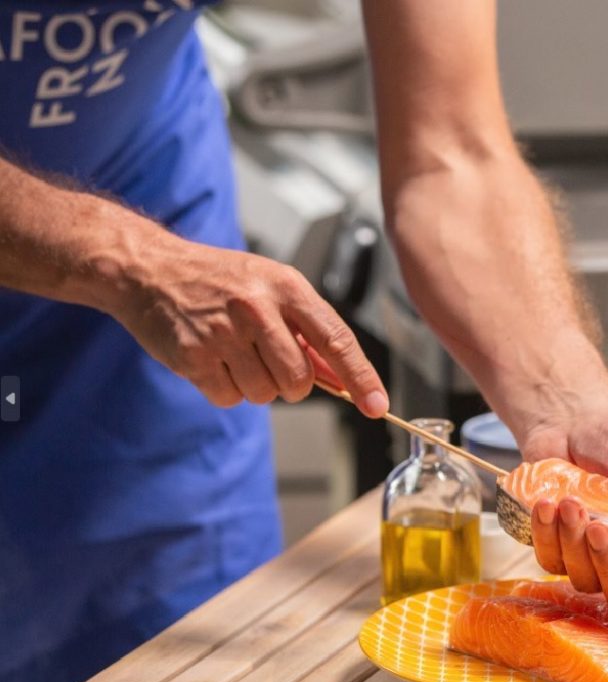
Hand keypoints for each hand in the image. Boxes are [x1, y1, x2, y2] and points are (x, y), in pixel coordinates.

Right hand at [110, 237, 387, 416]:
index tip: (377, 405)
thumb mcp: (274, 288)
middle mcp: (257, 308)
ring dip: (255, 385)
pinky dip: (225, 388)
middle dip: (291, 384)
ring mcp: (223, 333)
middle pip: (298, 380)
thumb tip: (346, 379)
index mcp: (287, 287)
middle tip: (269, 360)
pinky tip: (213, 359)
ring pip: (265, 394)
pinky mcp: (193, 356)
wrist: (150, 270)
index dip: (360, 377)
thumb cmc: (221, 281)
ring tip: (235, 352)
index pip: (336, 340)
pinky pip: (229, 398)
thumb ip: (311, 332)